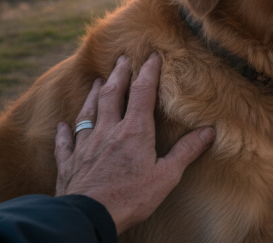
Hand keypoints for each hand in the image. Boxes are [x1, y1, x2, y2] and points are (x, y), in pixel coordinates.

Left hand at [54, 52, 214, 233]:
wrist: (89, 216)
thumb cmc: (131, 197)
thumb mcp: (167, 175)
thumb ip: (186, 151)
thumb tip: (209, 132)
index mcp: (134, 131)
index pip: (143, 93)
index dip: (148, 72)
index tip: (153, 56)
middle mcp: (108, 131)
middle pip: (112, 95)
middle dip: (118, 74)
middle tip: (121, 58)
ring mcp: (85, 146)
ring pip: (88, 113)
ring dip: (93, 95)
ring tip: (97, 81)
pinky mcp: (69, 164)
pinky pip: (66, 143)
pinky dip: (66, 132)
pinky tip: (63, 125)